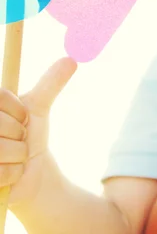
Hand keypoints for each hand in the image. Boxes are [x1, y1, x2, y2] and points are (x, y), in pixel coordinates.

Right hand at [0, 58, 76, 204]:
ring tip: (13, 158)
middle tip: (17, 140)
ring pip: (0, 149)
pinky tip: (9, 175)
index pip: (1, 97)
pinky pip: (1, 173)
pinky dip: (12, 175)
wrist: (28, 172)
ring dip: (17, 156)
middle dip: (19, 134)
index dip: (18, 110)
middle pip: (1, 124)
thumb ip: (50, 84)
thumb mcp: (37, 108)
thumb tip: (71, 60)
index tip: (22, 119)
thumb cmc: (28, 137)